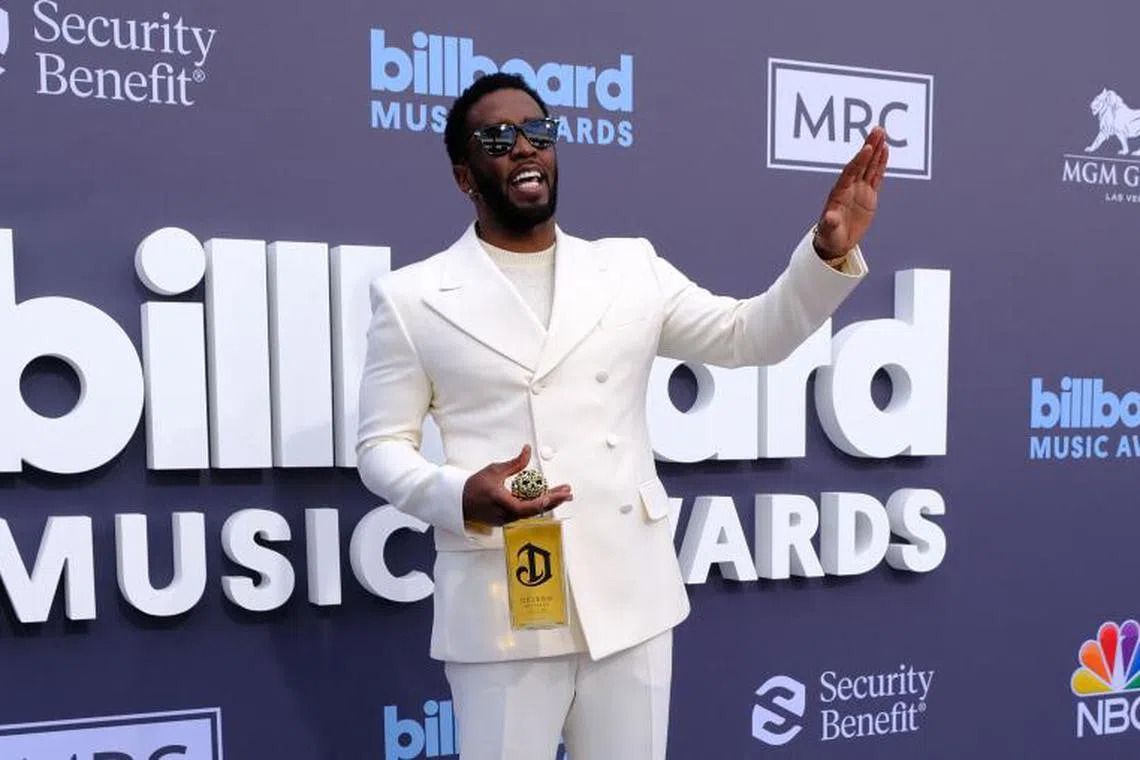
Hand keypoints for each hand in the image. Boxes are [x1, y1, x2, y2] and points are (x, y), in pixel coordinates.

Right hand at [461, 445, 572, 528]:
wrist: (458, 501)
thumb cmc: (474, 485)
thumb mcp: (495, 470)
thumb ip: (515, 463)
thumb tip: (528, 450)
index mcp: (502, 502)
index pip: (529, 506)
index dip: (546, 501)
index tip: (560, 494)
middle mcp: (506, 515)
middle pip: (535, 510)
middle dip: (554, 501)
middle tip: (568, 493)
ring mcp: (506, 519)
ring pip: (532, 512)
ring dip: (547, 502)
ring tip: (562, 494)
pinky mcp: (506, 520)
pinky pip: (525, 513)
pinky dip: (537, 505)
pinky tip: (547, 498)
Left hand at [813, 126, 888, 258]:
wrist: (836, 242)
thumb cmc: (829, 236)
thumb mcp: (829, 231)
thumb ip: (830, 223)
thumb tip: (829, 217)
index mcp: (839, 192)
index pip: (850, 172)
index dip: (859, 160)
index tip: (867, 148)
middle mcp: (849, 187)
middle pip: (861, 163)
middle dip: (869, 146)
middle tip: (877, 129)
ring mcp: (859, 189)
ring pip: (869, 165)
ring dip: (876, 149)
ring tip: (882, 133)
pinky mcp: (869, 194)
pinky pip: (876, 175)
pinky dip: (881, 163)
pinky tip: (885, 149)